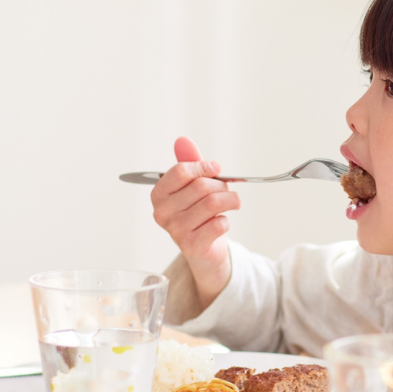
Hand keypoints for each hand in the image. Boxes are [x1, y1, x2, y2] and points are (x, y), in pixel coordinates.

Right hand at [149, 137, 239, 308]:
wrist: (204, 251)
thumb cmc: (198, 214)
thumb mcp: (193, 186)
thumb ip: (189, 163)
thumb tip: (182, 140)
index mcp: (159, 194)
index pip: (180, 171)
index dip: (203, 167)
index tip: (216, 169)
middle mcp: (162, 212)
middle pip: (200, 186)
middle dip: (221, 186)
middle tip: (228, 191)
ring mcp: (175, 230)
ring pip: (212, 203)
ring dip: (230, 201)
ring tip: (233, 203)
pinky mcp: (191, 245)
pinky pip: (218, 224)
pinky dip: (227, 221)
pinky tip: (222, 223)